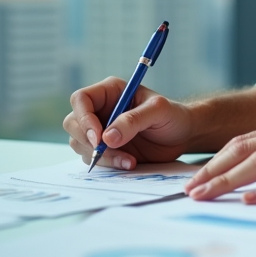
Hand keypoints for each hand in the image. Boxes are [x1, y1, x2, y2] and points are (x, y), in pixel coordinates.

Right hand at [63, 77, 196, 169]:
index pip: (81, 99)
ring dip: (101, 156)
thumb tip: (106, 137)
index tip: (99, 137)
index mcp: (110, 92)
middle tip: (105, 150)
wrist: (183, 135)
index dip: (83, 118)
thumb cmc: (172, 115)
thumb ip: (133, 120)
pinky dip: (108, 164)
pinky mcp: (106, 150)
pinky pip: (94, 159)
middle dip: (87, 140)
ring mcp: (100, 131)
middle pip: (72, 123)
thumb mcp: (158, 111)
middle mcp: (100, 110)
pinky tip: (129, 163)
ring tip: (129, 160)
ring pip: (80, 144)